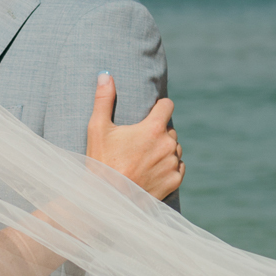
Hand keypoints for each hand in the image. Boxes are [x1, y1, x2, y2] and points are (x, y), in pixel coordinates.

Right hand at [85, 72, 182, 200]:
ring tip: (142, 159)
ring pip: (174, 148)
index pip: (167, 105)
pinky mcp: (175, 181)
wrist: (106, 200)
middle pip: (169, 129)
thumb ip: (103, 99)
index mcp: (153, 128)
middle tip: (137, 144)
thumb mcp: (98, 128)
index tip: (149, 113)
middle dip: (157, 133)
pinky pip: (178, 167)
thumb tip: (104, 74)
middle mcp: (168, 144)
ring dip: (164, 150)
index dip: (158, 107)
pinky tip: (150, 172)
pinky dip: (168, 167)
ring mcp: (173, 164)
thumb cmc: (100, 162)